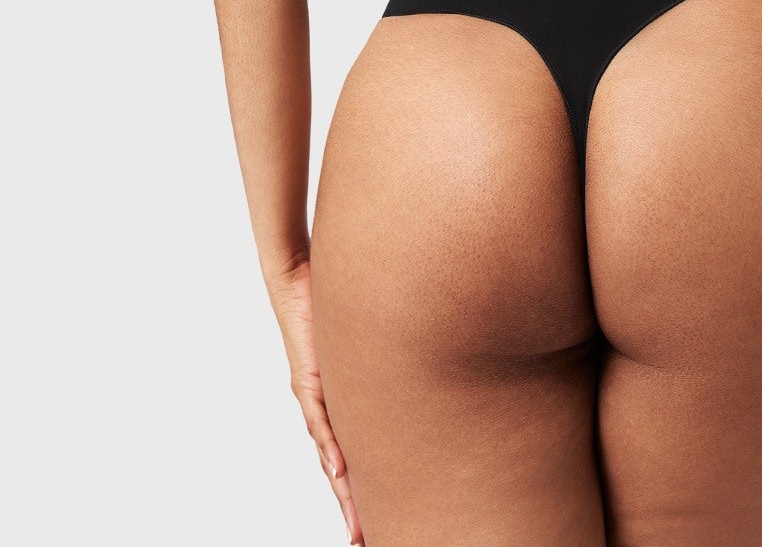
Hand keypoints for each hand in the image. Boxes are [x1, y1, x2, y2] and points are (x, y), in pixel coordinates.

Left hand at [268, 257, 363, 544]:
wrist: (297, 277)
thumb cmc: (331, 302)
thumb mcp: (364, 340)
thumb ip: (384, 360)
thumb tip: (425, 370)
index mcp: (341, 404)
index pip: (354, 456)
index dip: (362, 491)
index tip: (373, 521)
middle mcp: (325, 407)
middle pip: (340, 469)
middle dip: (353, 505)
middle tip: (365, 538)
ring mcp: (315, 396)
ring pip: (331, 456)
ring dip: (344, 492)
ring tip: (357, 523)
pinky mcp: (307, 378)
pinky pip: (322, 419)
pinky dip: (331, 446)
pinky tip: (341, 470)